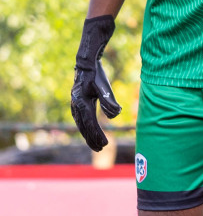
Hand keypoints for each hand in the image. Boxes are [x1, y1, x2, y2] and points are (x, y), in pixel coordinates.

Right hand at [70, 15, 120, 152]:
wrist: (85, 65)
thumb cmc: (97, 75)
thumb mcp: (105, 87)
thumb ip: (109, 101)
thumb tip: (115, 115)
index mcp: (82, 103)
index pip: (91, 124)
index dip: (97, 135)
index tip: (105, 145)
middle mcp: (76, 106)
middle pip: (84, 127)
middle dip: (92, 139)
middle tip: (101, 150)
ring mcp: (74, 105)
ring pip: (81, 125)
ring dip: (88, 135)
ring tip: (97, 146)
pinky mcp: (76, 104)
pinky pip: (80, 120)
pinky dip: (85, 128)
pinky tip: (90, 132)